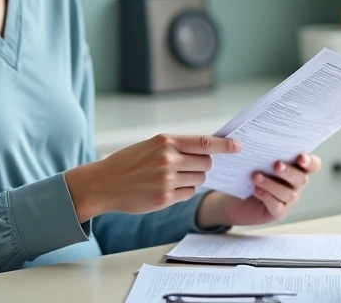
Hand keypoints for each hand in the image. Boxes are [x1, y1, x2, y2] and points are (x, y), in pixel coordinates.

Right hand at [65, 133, 240, 221]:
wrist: (103, 184)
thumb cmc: (128, 162)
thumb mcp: (152, 145)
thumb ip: (178, 146)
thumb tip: (208, 150)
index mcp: (165, 141)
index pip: (204, 142)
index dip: (224, 145)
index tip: (238, 146)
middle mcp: (168, 159)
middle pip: (206, 163)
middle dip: (204, 165)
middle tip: (189, 166)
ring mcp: (167, 180)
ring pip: (199, 179)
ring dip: (193, 178)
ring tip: (172, 177)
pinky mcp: (164, 198)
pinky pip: (188, 193)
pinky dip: (183, 191)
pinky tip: (166, 189)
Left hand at [195, 153, 323, 227]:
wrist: (232, 198)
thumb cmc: (246, 173)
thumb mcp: (252, 158)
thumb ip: (258, 146)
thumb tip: (249, 136)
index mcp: (295, 167)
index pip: (313, 164)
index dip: (310, 161)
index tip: (300, 157)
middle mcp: (295, 184)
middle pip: (302, 179)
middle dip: (289, 172)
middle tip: (276, 165)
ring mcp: (287, 199)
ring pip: (289, 194)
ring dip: (272, 184)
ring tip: (255, 177)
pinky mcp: (277, 212)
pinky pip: (278, 206)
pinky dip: (267, 198)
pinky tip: (256, 191)